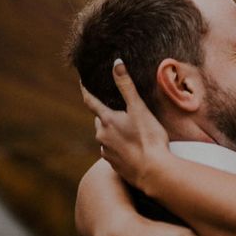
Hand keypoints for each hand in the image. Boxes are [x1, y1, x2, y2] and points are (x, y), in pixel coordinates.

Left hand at [81, 59, 169, 190]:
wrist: (153, 172)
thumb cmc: (148, 138)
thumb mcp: (139, 109)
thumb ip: (126, 86)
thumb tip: (116, 64)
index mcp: (106, 121)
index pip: (91, 102)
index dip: (86, 90)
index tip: (82, 82)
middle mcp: (102, 136)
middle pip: (100, 120)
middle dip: (106, 114)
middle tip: (116, 108)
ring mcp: (107, 152)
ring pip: (106, 137)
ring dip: (114, 131)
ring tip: (129, 129)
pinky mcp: (115, 165)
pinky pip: (113, 151)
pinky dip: (120, 146)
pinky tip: (132, 147)